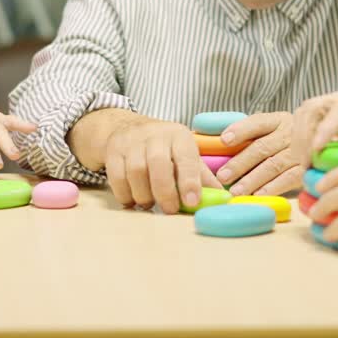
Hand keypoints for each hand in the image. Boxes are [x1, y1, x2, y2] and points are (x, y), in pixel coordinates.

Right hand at [103, 119, 221, 213]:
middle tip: (170, 210)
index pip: (185, 156)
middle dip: (165, 192)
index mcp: (179, 135)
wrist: (126, 127)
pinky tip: (132, 200)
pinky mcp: (113, 151)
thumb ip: (202, 177)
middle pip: (158, 163)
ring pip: (136, 171)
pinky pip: (116, 177)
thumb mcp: (185, 155)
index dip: (189, 180)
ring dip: (144, 195)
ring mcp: (131, 141)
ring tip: (149, 204)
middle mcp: (155, 134)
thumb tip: (224, 200)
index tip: (192, 202)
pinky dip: (125, 194)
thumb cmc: (164, 148)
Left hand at [212, 113, 302, 196]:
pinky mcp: (306, 169)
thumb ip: (248, 132)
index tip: (224, 140)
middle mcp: (290, 133)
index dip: (240, 130)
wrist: (321, 143)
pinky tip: (257, 195)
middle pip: (262, 148)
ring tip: (236, 190)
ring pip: (273, 165)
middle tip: (222, 176)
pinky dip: (272, 188)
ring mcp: (300, 151)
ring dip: (253, 179)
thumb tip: (211, 137)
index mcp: (278, 120)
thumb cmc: (283, 139)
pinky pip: (288, 179)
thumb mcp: (271, 129)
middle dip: (240, 163)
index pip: (257, 122)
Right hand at [289, 83, 337, 176]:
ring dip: (299, 139)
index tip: (316, 153)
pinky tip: (306, 163)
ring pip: (305, 114)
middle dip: (304, 136)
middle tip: (305, 166)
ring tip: (304, 168)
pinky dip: (302, 142)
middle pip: (314, 106)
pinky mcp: (332, 117)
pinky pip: (308, 124)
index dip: (325, 130)